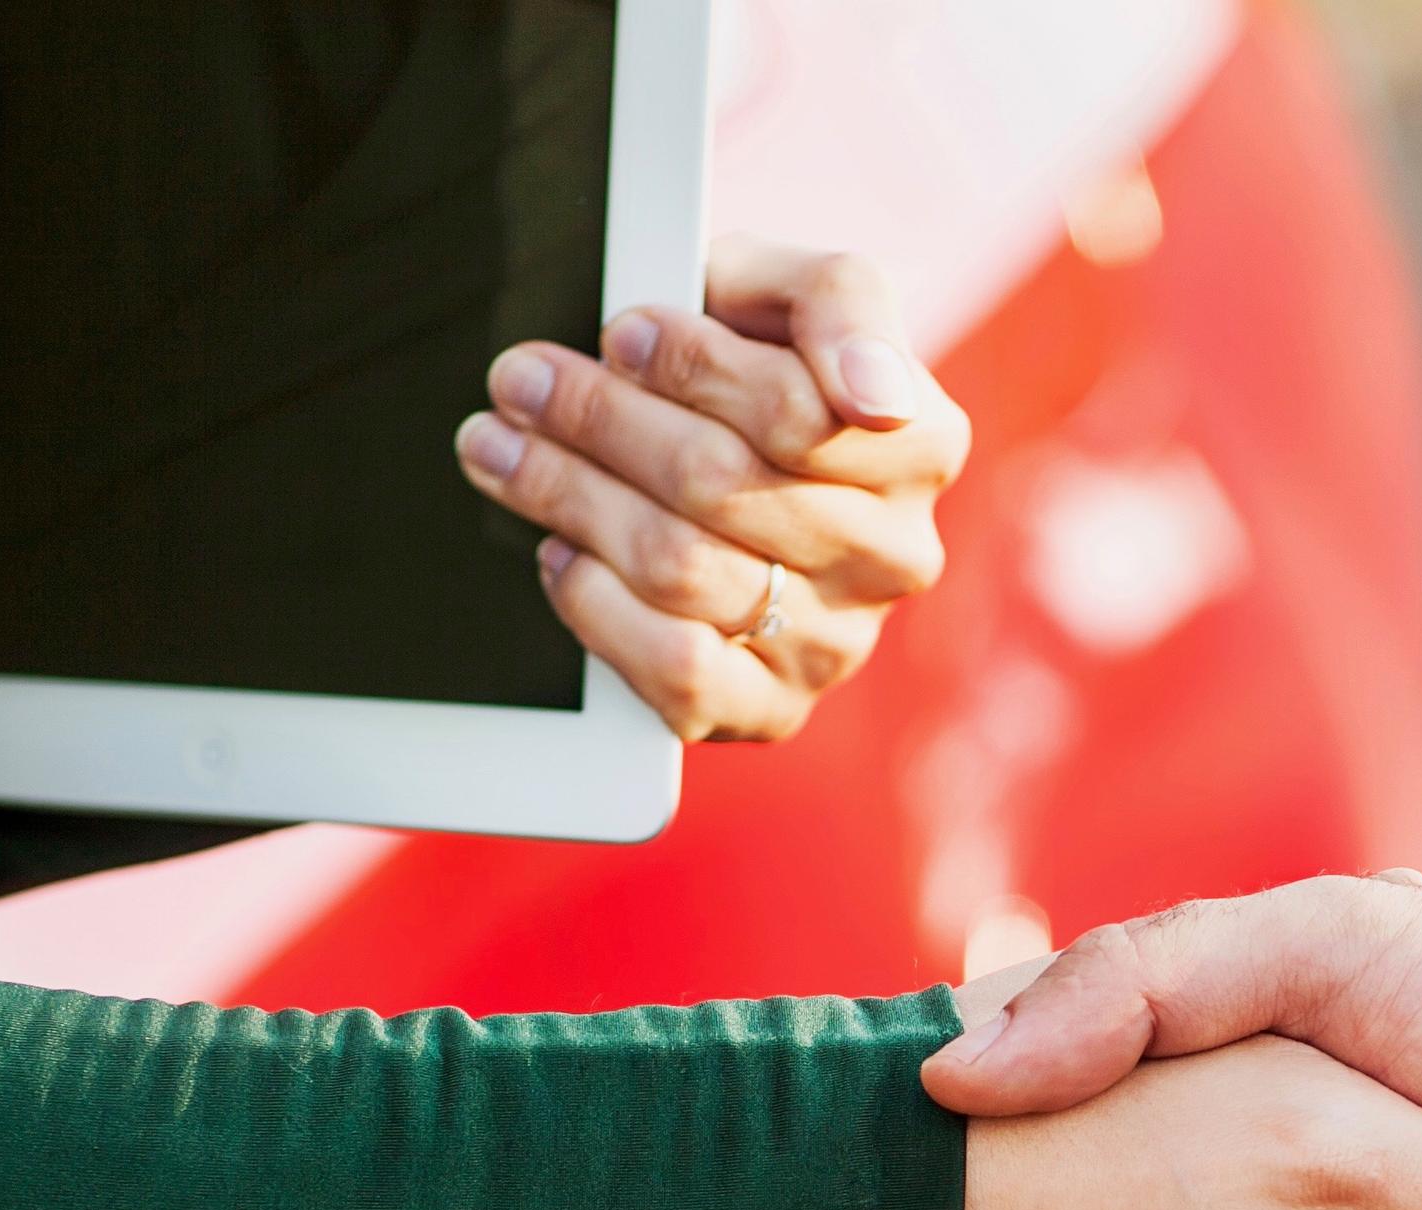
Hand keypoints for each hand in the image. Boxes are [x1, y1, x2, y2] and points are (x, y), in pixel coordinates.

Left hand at [453, 235, 970, 739]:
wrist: (731, 451)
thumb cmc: (757, 354)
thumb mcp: (793, 289)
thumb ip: (843, 303)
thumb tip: (874, 397)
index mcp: (922, 443)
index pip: (795, 413)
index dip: (690, 369)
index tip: (621, 332)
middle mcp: (895, 555)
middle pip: (721, 485)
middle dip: (601, 422)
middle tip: (519, 381)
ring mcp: (838, 643)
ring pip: (680, 567)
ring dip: (567, 496)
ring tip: (499, 447)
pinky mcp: (771, 709)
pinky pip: (674, 668)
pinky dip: (595, 602)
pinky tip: (561, 550)